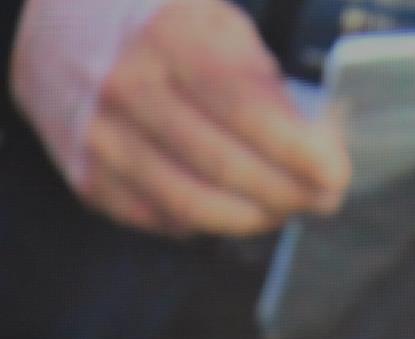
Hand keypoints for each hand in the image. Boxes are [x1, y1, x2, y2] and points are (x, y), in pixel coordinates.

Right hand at [78, 0, 349, 235]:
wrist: (60, 19)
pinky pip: (158, 218)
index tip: (336, 174)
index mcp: (172, 41)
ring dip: (253, 218)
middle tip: (323, 199)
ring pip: (192, 204)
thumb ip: (263, 82)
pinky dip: (205, 223)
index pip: (247, 111)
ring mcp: (101, 136)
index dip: (298, 153)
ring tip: (284, 210)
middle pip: (225, 167)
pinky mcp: (87, 174)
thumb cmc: (160, 23)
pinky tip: (231, 208)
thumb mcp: (218, 25)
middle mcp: (129, 89)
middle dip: (288, 194)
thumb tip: (315, 144)